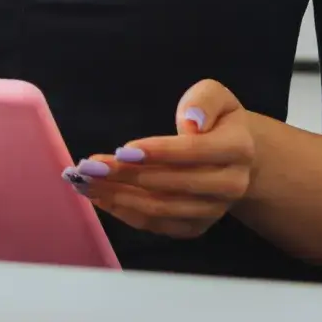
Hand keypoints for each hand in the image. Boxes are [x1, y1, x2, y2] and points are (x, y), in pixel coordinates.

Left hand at [63, 79, 258, 239]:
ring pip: (161, 208)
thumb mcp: (216, 96)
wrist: (236, 158)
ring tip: (84, 181)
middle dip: (126, 175)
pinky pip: (158, 224)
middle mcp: (230, 186)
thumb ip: (204, 101)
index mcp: (237, 149)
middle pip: (173, 185)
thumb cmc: (216, 120)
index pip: (194, 152)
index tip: (121, 150)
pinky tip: (99, 197)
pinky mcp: (196, 226)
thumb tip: (191, 121)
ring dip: (118, 196)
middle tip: (89, 166)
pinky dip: (126, 212)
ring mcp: (213, 210)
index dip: (158, 152)